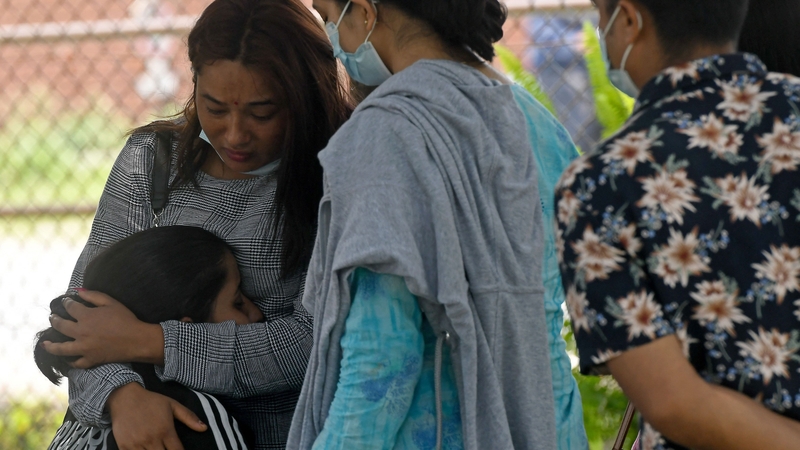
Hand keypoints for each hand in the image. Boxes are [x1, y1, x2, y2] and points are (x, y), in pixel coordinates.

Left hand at [41, 290, 164, 367]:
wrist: (137, 340)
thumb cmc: (126, 319)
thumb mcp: (111, 303)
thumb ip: (94, 295)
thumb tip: (78, 291)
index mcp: (86, 317)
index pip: (70, 307)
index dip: (66, 303)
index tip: (65, 302)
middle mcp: (81, 332)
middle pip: (61, 326)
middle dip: (54, 320)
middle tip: (52, 318)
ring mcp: (84, 348)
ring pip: (60, 348)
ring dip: (50, 345)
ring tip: (45, 343)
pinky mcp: (90, 359)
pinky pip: (75, 362)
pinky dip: (69, 361)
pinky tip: (65, 358)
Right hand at [108, 383, 206, 449]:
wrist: (125, 397)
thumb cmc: (151, 401)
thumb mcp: (172, 405)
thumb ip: (189, 417)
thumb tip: (204, 428)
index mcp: (165, 430)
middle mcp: (152, 439)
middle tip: (168, 449)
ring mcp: (137, 444)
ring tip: (158, 449)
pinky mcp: (124, 446)